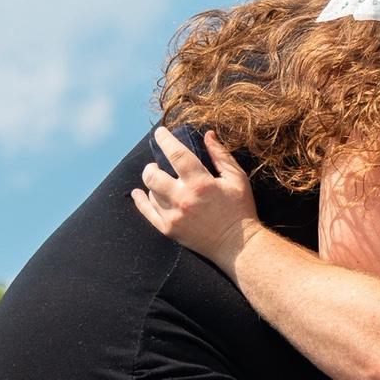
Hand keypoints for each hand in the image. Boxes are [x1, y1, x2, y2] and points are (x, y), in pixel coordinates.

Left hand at [132, 128, 262, 270]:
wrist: (238, 246)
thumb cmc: (240, 209)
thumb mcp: (237, 179)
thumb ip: (221, 155)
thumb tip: (207, 134)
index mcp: (200, 183)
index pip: (175, 154)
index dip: (165, 140)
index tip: (160, 132)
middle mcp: (183, 198)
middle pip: (153, 175)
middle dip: (151, 165)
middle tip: (157, 164)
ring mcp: (173, 215)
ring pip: (150, 192)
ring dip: (152, 182)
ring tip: (160, 181)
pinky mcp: (168, 230)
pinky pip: (147, 212)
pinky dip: (140, 200)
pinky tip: (139, 193)